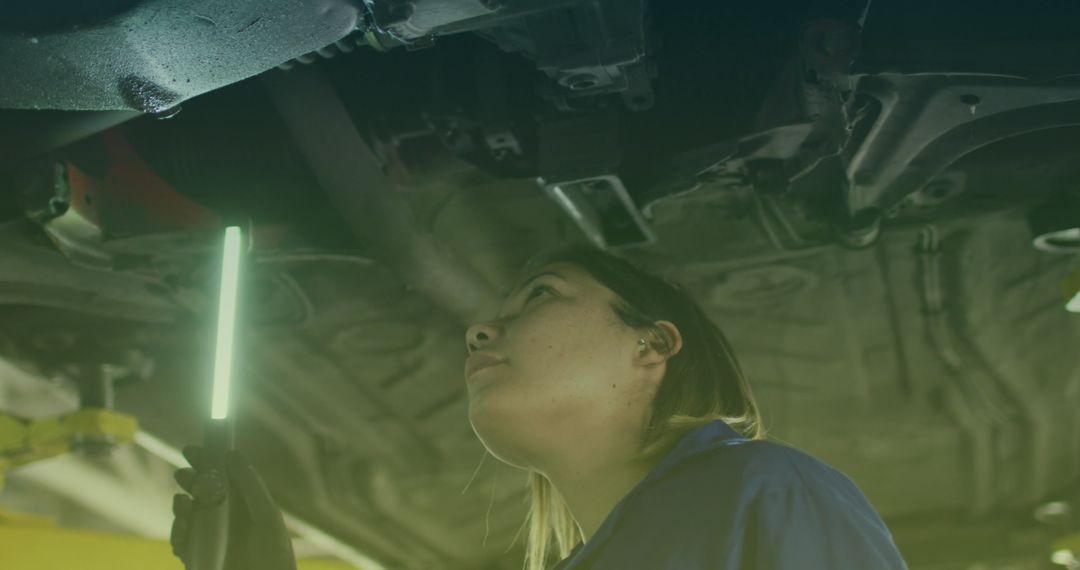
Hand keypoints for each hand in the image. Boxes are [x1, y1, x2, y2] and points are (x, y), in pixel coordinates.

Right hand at [171, 446, 296, 569]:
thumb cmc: (275, 555)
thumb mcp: (267, 517)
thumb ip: (250, 486)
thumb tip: (232, 453)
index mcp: (242, 503)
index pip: (221, 476)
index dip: (206, 461)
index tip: (192, 450)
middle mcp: (224, 518)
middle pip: (199, 492)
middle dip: (188, 481)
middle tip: (183, 475)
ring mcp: (209, 537)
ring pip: (186, 515)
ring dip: (180, 507)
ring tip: (183, 503)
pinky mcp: (198, 557)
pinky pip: (181, 542)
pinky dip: (177, 533)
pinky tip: (183, 530)